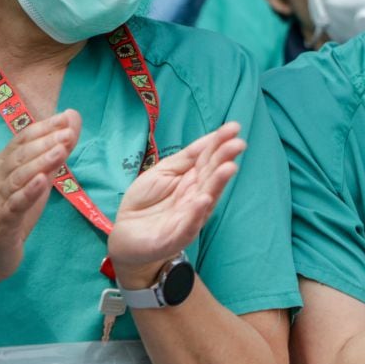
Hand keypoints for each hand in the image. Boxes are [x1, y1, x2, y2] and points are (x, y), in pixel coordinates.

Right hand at [0, 110, 80, 281]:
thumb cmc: (15, 210)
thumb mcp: (38, 179)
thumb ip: (54, 155)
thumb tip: (71, 126)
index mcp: (5, 164)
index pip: (23, 139)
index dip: (46, 126)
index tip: (68, 116)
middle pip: (22, 154)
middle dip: (46, 140)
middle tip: (69, 131)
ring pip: (19, 175)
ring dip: (41, 161)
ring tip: (61, 150)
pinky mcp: (3, 219)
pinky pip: (15, 203)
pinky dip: (29, 191)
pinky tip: (43, 181)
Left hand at [108, 122, 243, 286]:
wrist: (126, 235)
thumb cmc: (146, 201)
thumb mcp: (163, 171)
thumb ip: (186, 158)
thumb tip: (210, 138)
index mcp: (193, 178)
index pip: (209, 157)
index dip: (220, 142)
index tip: (234, 127)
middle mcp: (197, 195)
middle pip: (212, 175)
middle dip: (225, 159)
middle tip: (238, 144)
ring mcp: (190, 216)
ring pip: (207, 197)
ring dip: (218, 183)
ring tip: (228, 168)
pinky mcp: (177, 236)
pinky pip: (189, 224)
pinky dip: (196, 213)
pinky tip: (203, 199)